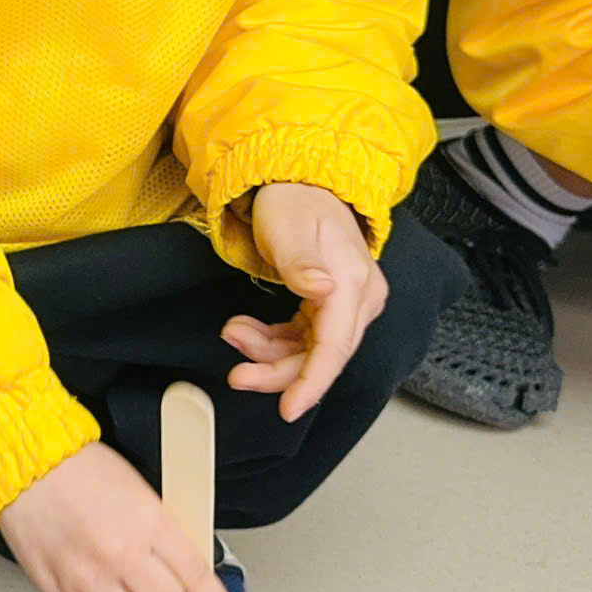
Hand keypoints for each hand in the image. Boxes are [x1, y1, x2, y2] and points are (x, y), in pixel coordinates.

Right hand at [0, 444, 233, 591]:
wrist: (23, 464)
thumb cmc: (76, 468)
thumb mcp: (138, 489)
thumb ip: (164, 530)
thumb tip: (187, 565)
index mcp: (147, 523)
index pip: (196, 577)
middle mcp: (120, 554)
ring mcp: (87, 576)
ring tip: (124, 590)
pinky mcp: (58, 589)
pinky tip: (96, 590)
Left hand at [223, 182, 386, 421]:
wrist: (299, 183)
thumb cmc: (294, 202)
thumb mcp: (288, 230)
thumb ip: (302, 265)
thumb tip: (323, 291)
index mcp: (353, 284)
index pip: (335, 346)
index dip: (312, 382)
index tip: (289, 408)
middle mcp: (358, 299)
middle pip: (322, 356)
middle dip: (277, 371)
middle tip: (237, 374)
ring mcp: (346, 305)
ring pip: (309, 352)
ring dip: (268, 353)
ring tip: (233, 332)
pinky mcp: (330, 307)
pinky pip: (303, 339)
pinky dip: (273, 341)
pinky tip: (247, 331)